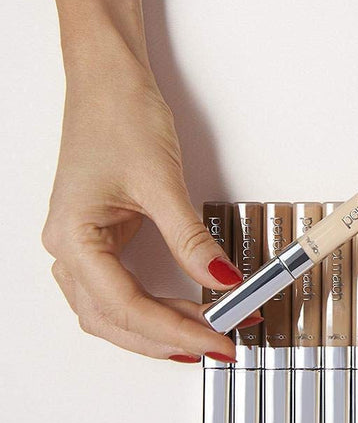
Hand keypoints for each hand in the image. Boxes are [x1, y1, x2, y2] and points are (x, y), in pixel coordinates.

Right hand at [42, 53, 256, 361]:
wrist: (107, 79)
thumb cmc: (119, 115)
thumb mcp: (160, 180)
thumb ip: (190, 239)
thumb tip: (223, 281)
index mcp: (73, 238)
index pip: (126, 305)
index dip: (176, 330)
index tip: (218, 339)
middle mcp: (69, 249)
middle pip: (115, 320)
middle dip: (168, 339)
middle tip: (219, 343)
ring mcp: (82, 246)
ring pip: (113, 313)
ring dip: (158, 330)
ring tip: (204, 335)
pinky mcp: (100, 238)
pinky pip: (120, 291)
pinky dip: (151, 309)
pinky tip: (179, 314)